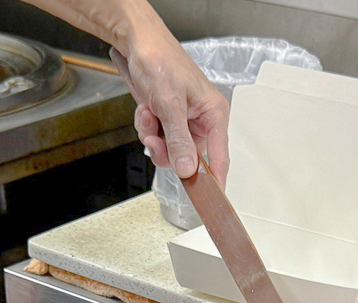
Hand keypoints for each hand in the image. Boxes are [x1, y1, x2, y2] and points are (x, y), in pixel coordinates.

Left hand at [109, 19, 228, 182]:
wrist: (138, 45)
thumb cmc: (161, 61)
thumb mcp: (170, 103)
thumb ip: (179, 139)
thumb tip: (187, 168)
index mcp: (214, 114)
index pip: (219, 158)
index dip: (213, 182)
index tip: (210, 202)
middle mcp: (202, 121)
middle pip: (188, 159)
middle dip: (166, 150)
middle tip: (154, 139)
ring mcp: (183, 122)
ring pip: (169, 151)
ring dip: (153, 138)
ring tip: (148, 115)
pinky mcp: (168, 120)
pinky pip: (158, 140)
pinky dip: (147, 129)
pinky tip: (146, 111)